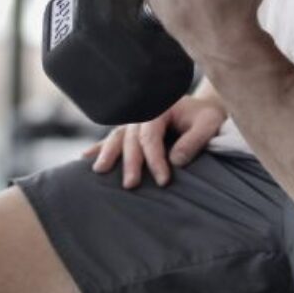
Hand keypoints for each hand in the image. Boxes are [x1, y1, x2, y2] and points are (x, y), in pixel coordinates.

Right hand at [81, 95, 226, 188]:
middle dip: (130, 161)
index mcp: (162, 107)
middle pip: (132, 137)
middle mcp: (145, 113)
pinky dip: (100, 147)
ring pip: (118, 136)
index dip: (155, 158)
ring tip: (100, 171)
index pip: (153, 135)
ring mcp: (136, 121)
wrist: (203, 111)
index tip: (163, 180)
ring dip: (108, 153)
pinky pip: (114, 138)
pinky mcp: (132, 131)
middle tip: (131, 185)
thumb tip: (175, 160)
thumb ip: (194, 140)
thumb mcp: (208, 124)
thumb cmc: (206, 118)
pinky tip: (85, 157)